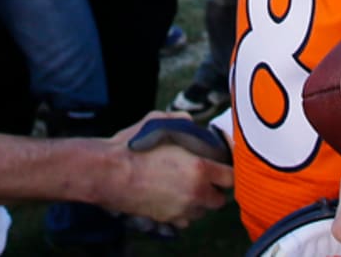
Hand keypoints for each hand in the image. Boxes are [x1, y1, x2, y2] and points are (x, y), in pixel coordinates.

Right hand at [99, 110, 232, 227]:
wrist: (110, 173)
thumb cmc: (133, 147)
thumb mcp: (157, 121)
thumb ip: (180, 120)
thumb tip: (191, 122)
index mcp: (199, 168)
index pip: (230, 178)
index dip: (227, 171)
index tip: (220, 166)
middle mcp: (195, 193)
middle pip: (220, 199)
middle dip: (215, 189)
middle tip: (204, 177)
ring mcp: (182, 209)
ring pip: (203, 211)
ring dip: (199, 200)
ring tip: (186, 186)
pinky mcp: (168, 219)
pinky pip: (185, 219)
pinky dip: (183, 211)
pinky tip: (173, 197)